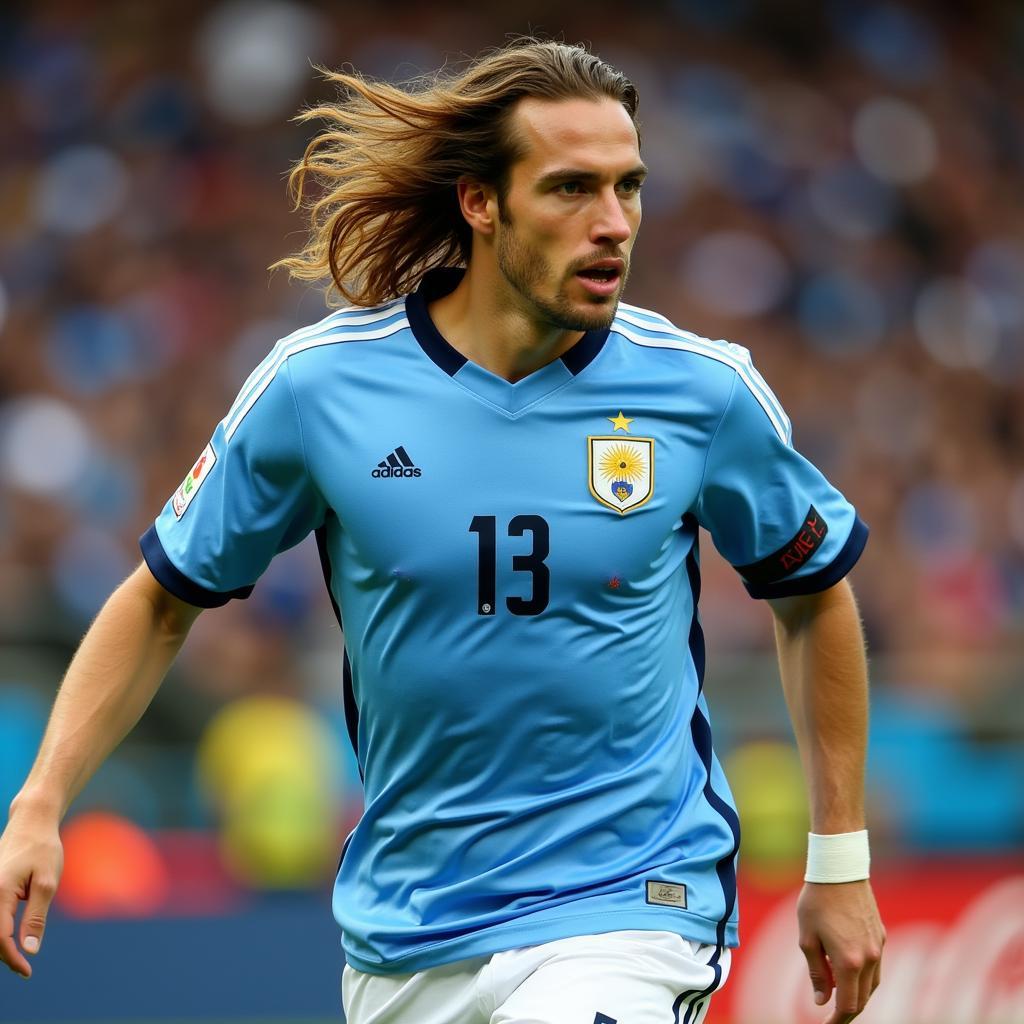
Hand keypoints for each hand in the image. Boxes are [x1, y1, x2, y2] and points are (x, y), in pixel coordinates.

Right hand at [0, 804, 63, 977]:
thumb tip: (29, 950)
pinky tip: (10, 939)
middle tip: (24, 968)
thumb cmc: (43, 848)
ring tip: (18, 958)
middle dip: (4, 955)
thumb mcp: (47, 882)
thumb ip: (36, 916)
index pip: (0, 937)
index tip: (27, 970)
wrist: (31, 822)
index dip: (12, 958)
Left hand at [797, 879, 884, 1022]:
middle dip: (847, 1010)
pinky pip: (876, 966)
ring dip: (858, 994)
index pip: (849, 1005)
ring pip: (873, 984)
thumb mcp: (807, 937)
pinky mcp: (881, 935)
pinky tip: (848, 969)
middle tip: (831, 1014)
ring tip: (838, 992)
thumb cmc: (817, 901)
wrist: (839, 869)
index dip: (837, 1019)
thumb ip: (816, 972)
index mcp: (849, 961)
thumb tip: (821, 1000)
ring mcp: (878, 947)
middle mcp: (870, 958)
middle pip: (863, 998)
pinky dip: (864, 976)